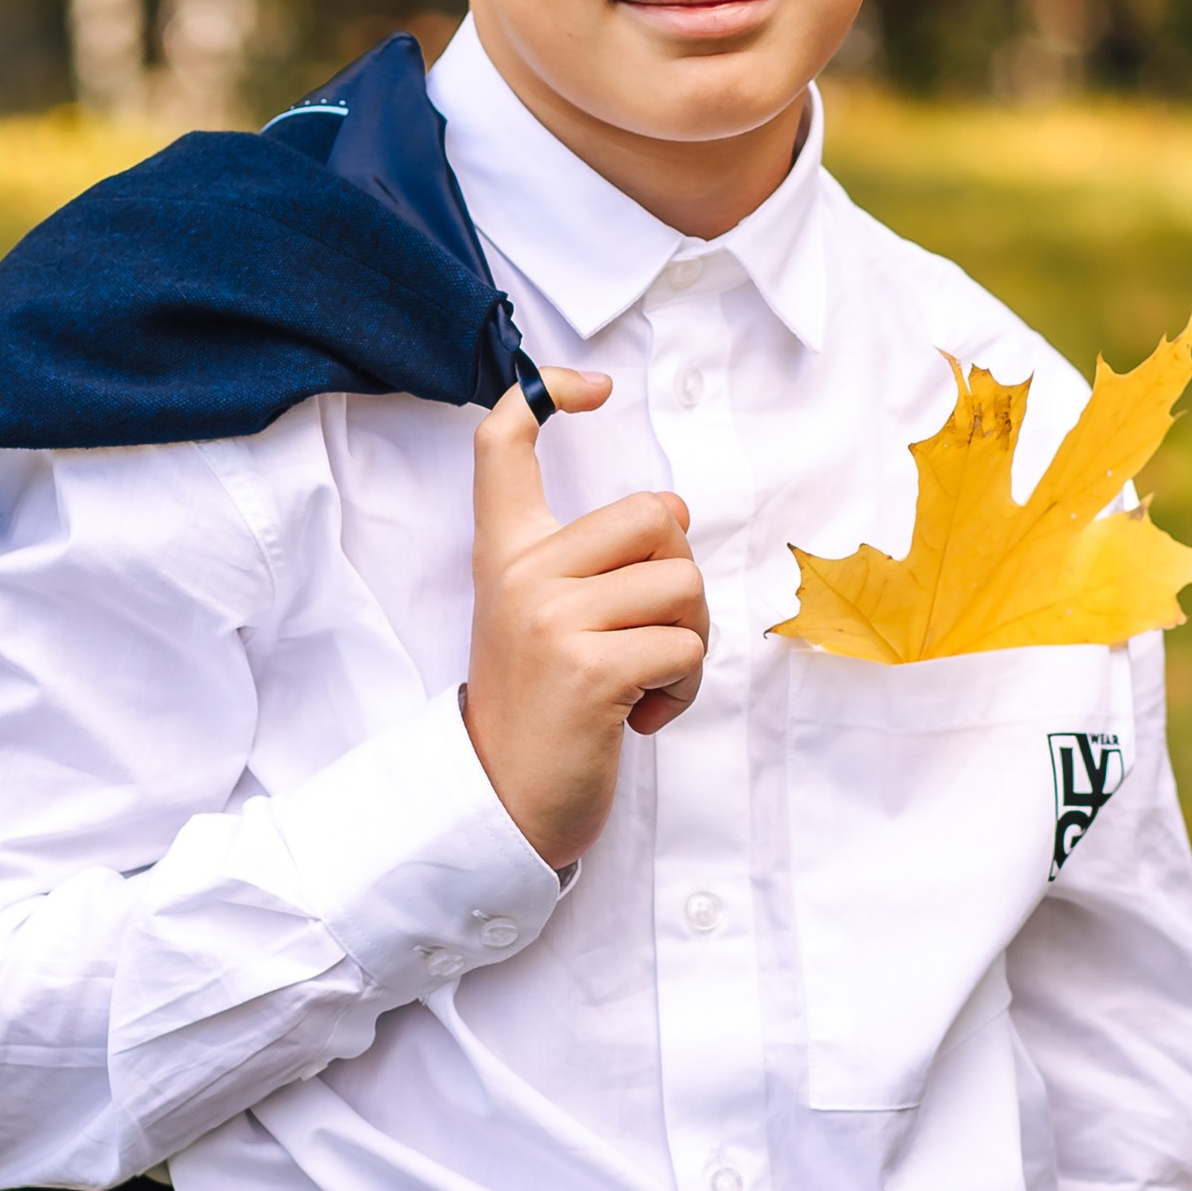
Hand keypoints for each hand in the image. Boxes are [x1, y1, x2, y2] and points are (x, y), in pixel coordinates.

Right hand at [463, 368, 709, 869]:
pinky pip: (686, 648)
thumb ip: (589, 560)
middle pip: (656, 511)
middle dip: (681, 575)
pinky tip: (641, 715)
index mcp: (505, 553)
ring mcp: (550, 618)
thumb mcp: (541, 618)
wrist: (503, 803)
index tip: (592, 387)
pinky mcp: (586, 668)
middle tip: (651, 630)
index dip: (545, 389)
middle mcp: (520, 574)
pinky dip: (684, 689)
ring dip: (690, 641)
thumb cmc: (543, 711)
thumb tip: (674, 509)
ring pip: (684, 583)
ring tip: (644, 680)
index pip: (501, 442)